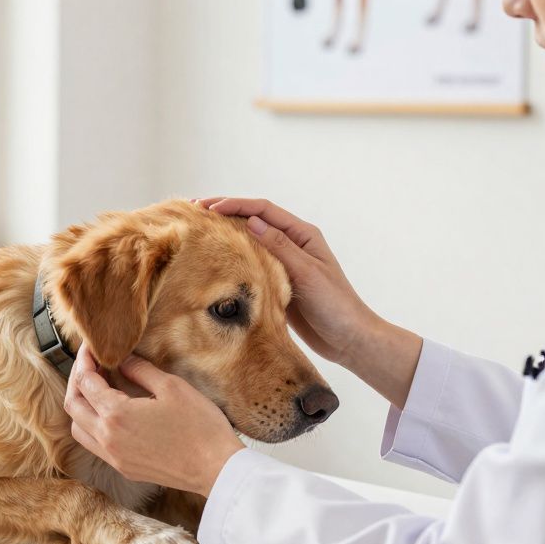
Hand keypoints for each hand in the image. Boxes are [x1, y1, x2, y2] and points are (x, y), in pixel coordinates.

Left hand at [65, 343, 243, 497]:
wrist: (216, 469)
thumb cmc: (199, 426)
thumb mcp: (171, 387)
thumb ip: (140, 370)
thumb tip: (121, 360)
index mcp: (116, 414)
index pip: (85, 381)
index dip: (85, 360)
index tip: (92, 347)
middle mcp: (107, 438)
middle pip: (73, 405)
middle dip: (76, 380)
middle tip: (89, 363)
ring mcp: (114, 457)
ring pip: (78, 428)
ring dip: (80, 405)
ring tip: (96, 388)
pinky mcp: (124, 468)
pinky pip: (94, 445)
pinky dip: (91, 425)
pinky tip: (109, 413)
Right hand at [194, 197, 382, 366]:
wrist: (348, 338)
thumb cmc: (335, 305)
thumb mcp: (306, 273)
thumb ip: (279, 247)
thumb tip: (250, 221)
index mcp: (303, 234)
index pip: (264, 210)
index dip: (235, 205)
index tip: (209, 208)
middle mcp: (293, 244)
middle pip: (254, 220)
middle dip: (226, 213)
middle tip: (196, 211)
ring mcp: (285, 263)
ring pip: (251, 241)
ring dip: (226, 234)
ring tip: (200, 231)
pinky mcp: (278, 282)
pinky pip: (252, 263)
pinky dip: (234, 257)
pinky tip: (215, 259)